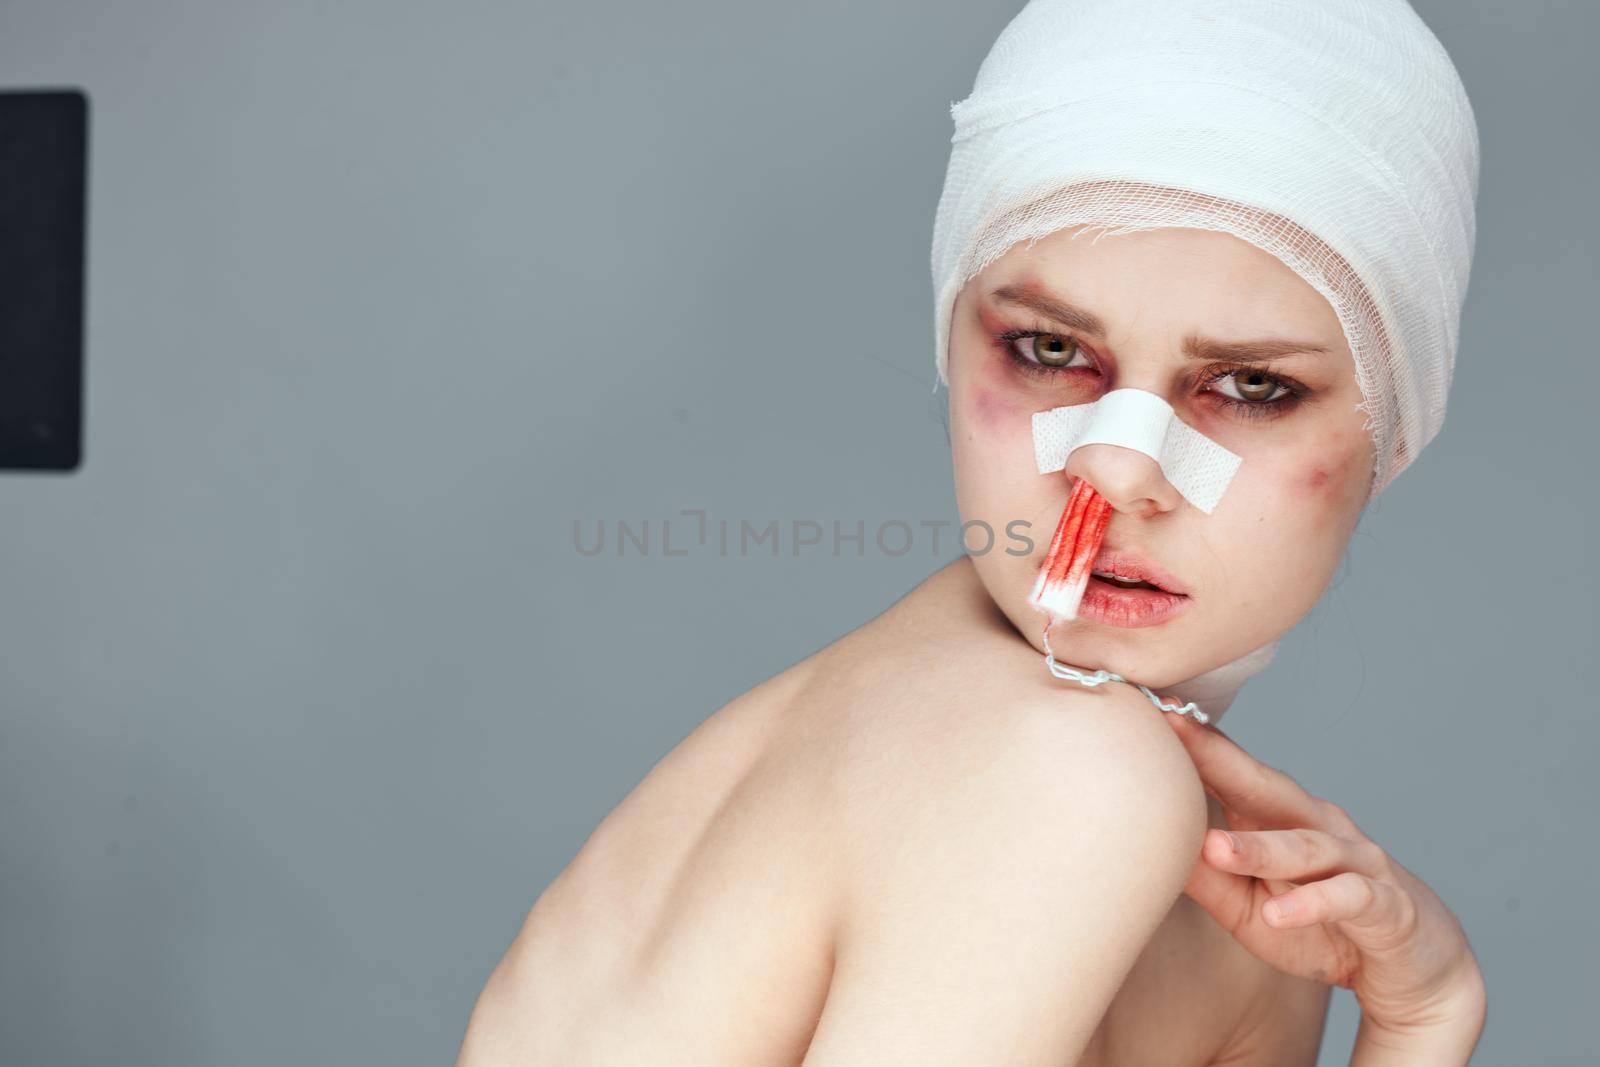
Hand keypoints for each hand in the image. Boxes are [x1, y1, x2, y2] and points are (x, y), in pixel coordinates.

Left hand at [1159, 710, 1485, 1038]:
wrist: (1414, 969)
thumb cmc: (1319, 927)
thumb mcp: (1247, 909)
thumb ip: (1206, 878)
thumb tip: (1146, 847)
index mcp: (1281, 821)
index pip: (1234, 775)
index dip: (1196, 745)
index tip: (1152, 711)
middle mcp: (1318, 827)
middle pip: (1267, 788)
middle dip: (1221, 758)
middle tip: (1176, 733)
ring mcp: (1357, 863)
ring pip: (1306, 846)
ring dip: (1260, 848)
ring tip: (1215, 849)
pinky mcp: (1387, 906)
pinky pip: (1349, 899)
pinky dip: (1314, 905)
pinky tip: (1280, 914)